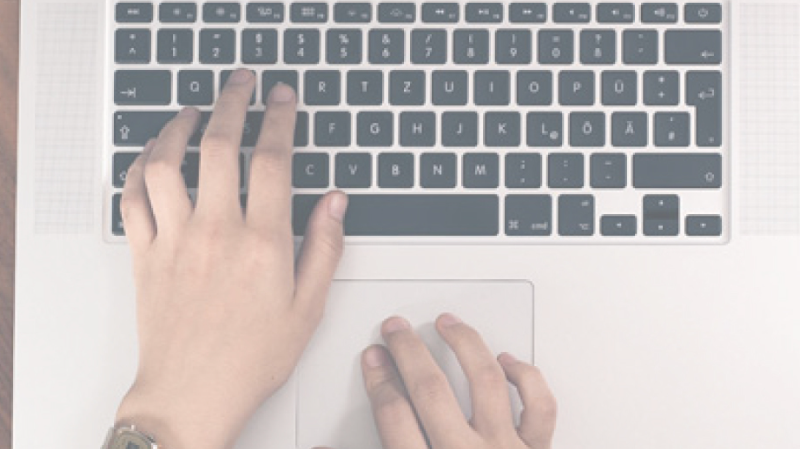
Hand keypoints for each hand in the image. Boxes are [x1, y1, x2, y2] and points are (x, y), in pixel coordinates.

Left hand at [116, 69, 347, 447]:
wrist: (193, 394)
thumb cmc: (250, 359)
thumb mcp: (307, 308)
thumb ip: (325, 248)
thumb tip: (336, 203)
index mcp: (262, 243)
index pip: (273, 160)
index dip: (279, 118)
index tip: (282, 98)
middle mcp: (216, 232)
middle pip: (220, 144)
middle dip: (233, 101)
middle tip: (241, 83)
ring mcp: (175, 239)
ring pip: (166, 162)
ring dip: (177, 127)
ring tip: (192, 112)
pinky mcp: (145, 254)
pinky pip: (132, 197)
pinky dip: (138, 168)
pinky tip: (151, 157)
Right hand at [361, 314, 556, 448]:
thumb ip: (384, 448)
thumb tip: (333, 441)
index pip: (394, 416)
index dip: (379, 381)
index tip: (375, 360)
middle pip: (431, 389)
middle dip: (409, 352)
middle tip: (397, 329)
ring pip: (486, 381)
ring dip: (465, 344)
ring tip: (449, 323)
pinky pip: (539, 406)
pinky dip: (525, 378)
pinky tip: (507, 361)